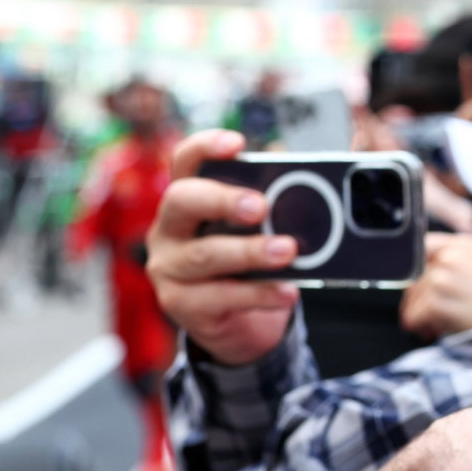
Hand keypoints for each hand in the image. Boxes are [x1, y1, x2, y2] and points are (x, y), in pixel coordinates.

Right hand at [145, 130, 299, 365]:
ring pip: (203, 255)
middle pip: (181, 201)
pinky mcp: (181, 305)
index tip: (237, 144)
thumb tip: (303, 197)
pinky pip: (220, 297)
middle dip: (222, 200)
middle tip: (260, 206)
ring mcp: (169, 269)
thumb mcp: (253, 234)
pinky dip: (259, 293)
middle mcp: (167, 230)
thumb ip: (267, 212)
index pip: (184, 162)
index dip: (205, 147)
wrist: (236, 326)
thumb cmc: (244, 268)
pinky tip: (286, 291)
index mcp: (186, 201)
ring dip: (248, 251)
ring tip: (286, 251)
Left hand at [402, 233, 471, 338]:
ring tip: (438, 324)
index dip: (414, 269)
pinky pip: (412, 316)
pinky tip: (435, 331)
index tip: (416, 284)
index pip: (419, 247)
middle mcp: (450, 256)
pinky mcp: (436, 302)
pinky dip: (419, 327)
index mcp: (461, 244)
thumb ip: (451, 259)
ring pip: (410, 299)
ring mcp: (442, 278)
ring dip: (419, 315)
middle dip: (418, 299)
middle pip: (412, 277)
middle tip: (433, 314)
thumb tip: (415, 269)